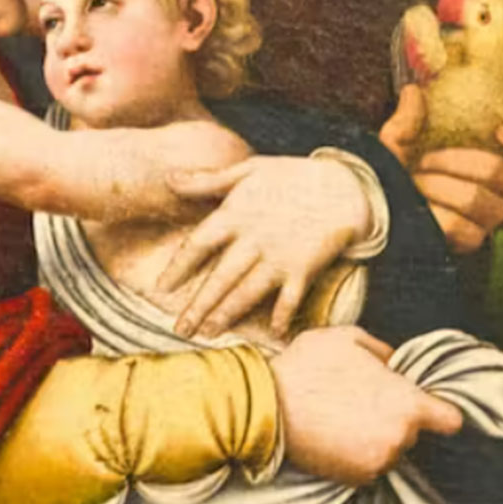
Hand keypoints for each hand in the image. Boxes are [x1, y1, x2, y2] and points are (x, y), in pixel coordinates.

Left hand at [158, 155, 370, 338]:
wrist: (342, 185)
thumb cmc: (292, 175)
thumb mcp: (248, 169)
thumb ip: (207, 179)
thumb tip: (169, 179)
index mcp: (236, 215)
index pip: (198, 245)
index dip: (178, 267)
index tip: (160, 287)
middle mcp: (254, 240)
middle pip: (219, 278)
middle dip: (198, 306)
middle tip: (180, 329)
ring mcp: (279, 257)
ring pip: (247, 292)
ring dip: (227, 315)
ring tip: (209, 333)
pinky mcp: (304, 268)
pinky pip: (290, 298)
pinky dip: (282, 315)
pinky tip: (274, 334)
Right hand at [271, 326, 462, 484]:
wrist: (263, 408)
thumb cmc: (306, 367)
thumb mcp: (348, 339)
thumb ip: (382, 351)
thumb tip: (396, 363)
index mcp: (407, 402)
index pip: (450, 420)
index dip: (442, 414)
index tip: (432, 411)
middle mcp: (399, 437)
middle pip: (413, 434)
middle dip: (396, 421)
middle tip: (365, 405)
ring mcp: (377, 462)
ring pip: (389, 451)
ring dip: (376, 441)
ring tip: (345, 421)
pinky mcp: (355, 480)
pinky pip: (368, 468)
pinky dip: (357, 458)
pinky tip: (335, 438)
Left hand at [380, 85, 502, 253]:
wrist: (383, 210)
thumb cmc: (400, 176)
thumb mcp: (398, 146)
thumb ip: (405, 122)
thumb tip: (412, 92)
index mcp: (499, 167)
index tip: (501, 131)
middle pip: (497, 170)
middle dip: (452, 160)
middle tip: (424, 161)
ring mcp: (489, 220)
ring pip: (474, 197)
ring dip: (437, 185)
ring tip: (416, 183)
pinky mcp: (471, 241)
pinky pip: (458, 225)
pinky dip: (434, 211)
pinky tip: (421, 205)